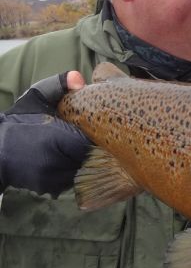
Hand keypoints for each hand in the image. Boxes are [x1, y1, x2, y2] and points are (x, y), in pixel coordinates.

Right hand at [0, 71, 89, 196]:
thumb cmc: (19, 121)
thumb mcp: (37, 98)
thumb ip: (58, 85)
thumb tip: (80, 79)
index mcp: (56, 138)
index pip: (90, 140)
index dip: (94, 133)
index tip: (91, 127)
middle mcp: (55, 161)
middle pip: (88, 156)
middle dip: (87, 147)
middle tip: (80, 137)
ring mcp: (51, 177)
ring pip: (81, 168)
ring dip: (80, 160)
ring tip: (68, 148)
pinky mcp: (48, 188)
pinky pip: (70, 179)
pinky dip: (69, 170)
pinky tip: (61, 159)